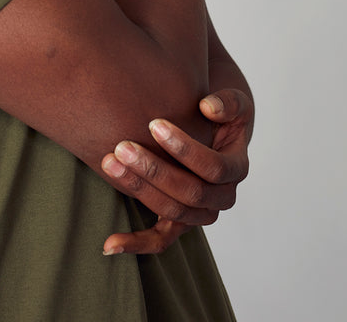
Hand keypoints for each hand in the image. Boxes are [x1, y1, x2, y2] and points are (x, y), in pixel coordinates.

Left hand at [101, 89, 252, 255]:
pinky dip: (135, 243)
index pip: (214, 167)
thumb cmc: (220, 116)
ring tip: (110, 164)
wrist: (212, 135)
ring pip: (172, 211)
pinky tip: (109, 243)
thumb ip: (228, 102)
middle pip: (190, 192)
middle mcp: (221, 198)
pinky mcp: (179, 223)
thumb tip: (207, 107)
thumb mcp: (234, 104)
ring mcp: (200, 214)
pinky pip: (160, 240)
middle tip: (123, 147)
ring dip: (139, 189)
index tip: (154, 125)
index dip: (185, 148)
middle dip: (154, 169)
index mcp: (237, 169)